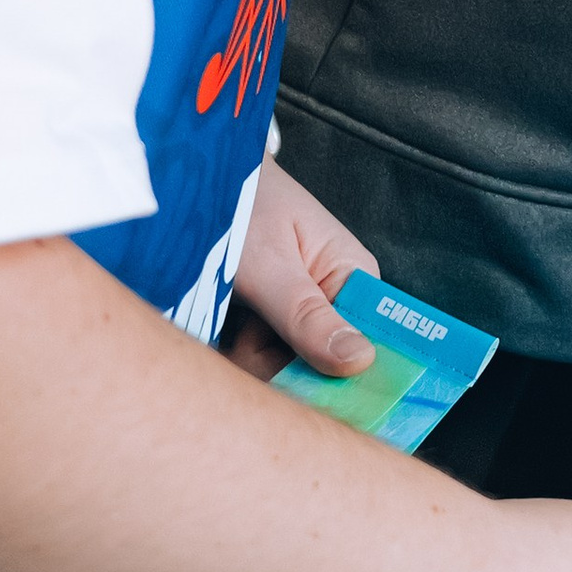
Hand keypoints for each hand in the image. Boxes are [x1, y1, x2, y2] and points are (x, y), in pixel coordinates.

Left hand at [225, 158, 378, 381]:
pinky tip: (224, 331)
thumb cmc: (243, 206)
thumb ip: (308, 316)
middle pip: (321, 367)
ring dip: (251, 360)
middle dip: (278, 366)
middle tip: (244, 338)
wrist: (201, 183)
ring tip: (228, 326)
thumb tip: (362, 361)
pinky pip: (262, 361)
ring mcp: (303, 315)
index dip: (344, 377)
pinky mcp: (273, 324)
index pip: (370, 343)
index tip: (302, 387)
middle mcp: (336, 300)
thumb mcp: (270, 265)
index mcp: (354, 278)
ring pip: (286, 369)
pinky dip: (238, 354)